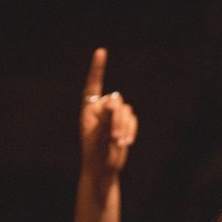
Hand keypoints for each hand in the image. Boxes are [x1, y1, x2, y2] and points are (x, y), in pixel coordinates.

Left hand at [80, 48, 137, 174]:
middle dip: (118, 119)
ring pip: (126, 110)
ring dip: (124, 127)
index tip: (101, 52)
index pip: (93, 85)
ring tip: (120, 143)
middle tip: (115, 137)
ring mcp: (113, 116)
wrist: (103, 170)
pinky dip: (131, 130)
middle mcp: (100, 109)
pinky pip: (132, 119)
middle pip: (116, 101)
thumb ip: (106, 119)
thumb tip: (113, 102)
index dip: (98, 68)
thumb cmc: (96, 154)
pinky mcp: (124, 123)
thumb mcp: (99, 137)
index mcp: (88, 109)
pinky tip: (127, 142)